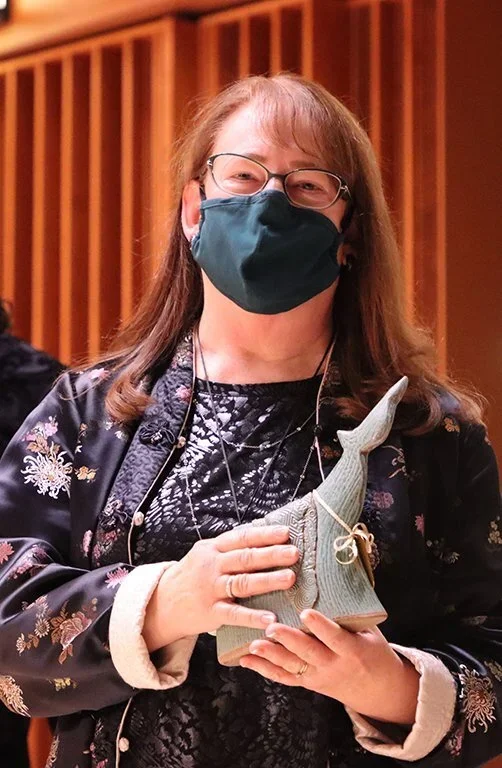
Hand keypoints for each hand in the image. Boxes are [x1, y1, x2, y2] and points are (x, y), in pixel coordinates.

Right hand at [143, 525, 297, 651]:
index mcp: (213, 548)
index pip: (242, 538)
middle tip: (294, 553)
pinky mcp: (210, 612)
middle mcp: (212, 566)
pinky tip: (270, 618)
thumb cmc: (192, 576)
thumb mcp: (206, 554)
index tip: (286, 533)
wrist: (162, 602)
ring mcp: (211, 589)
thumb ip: (230, 547)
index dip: (265, 535)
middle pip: (245, 558)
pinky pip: (234, 614)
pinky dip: (252, 617)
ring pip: (242, 583)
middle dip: (272, 554)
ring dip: (268, 580)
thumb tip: (265, 535)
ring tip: (289, 578)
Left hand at [240, 609, 419, 725]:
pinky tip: (245, 659)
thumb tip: (337, 574)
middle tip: (270, 627)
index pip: (334, 637)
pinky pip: (284, 678)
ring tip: (253, 643)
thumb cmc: (373, 650)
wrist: (378, 689)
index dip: (320, 626)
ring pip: (292, 667)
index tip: (305, 612)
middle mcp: (333, 665)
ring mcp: (318, 677)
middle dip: (288, 640)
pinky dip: (264, 669)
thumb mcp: (370, 631)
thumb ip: (351, 611)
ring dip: (271, 656)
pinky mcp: (308, 683)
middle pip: (308, 653)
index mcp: (352, 650)